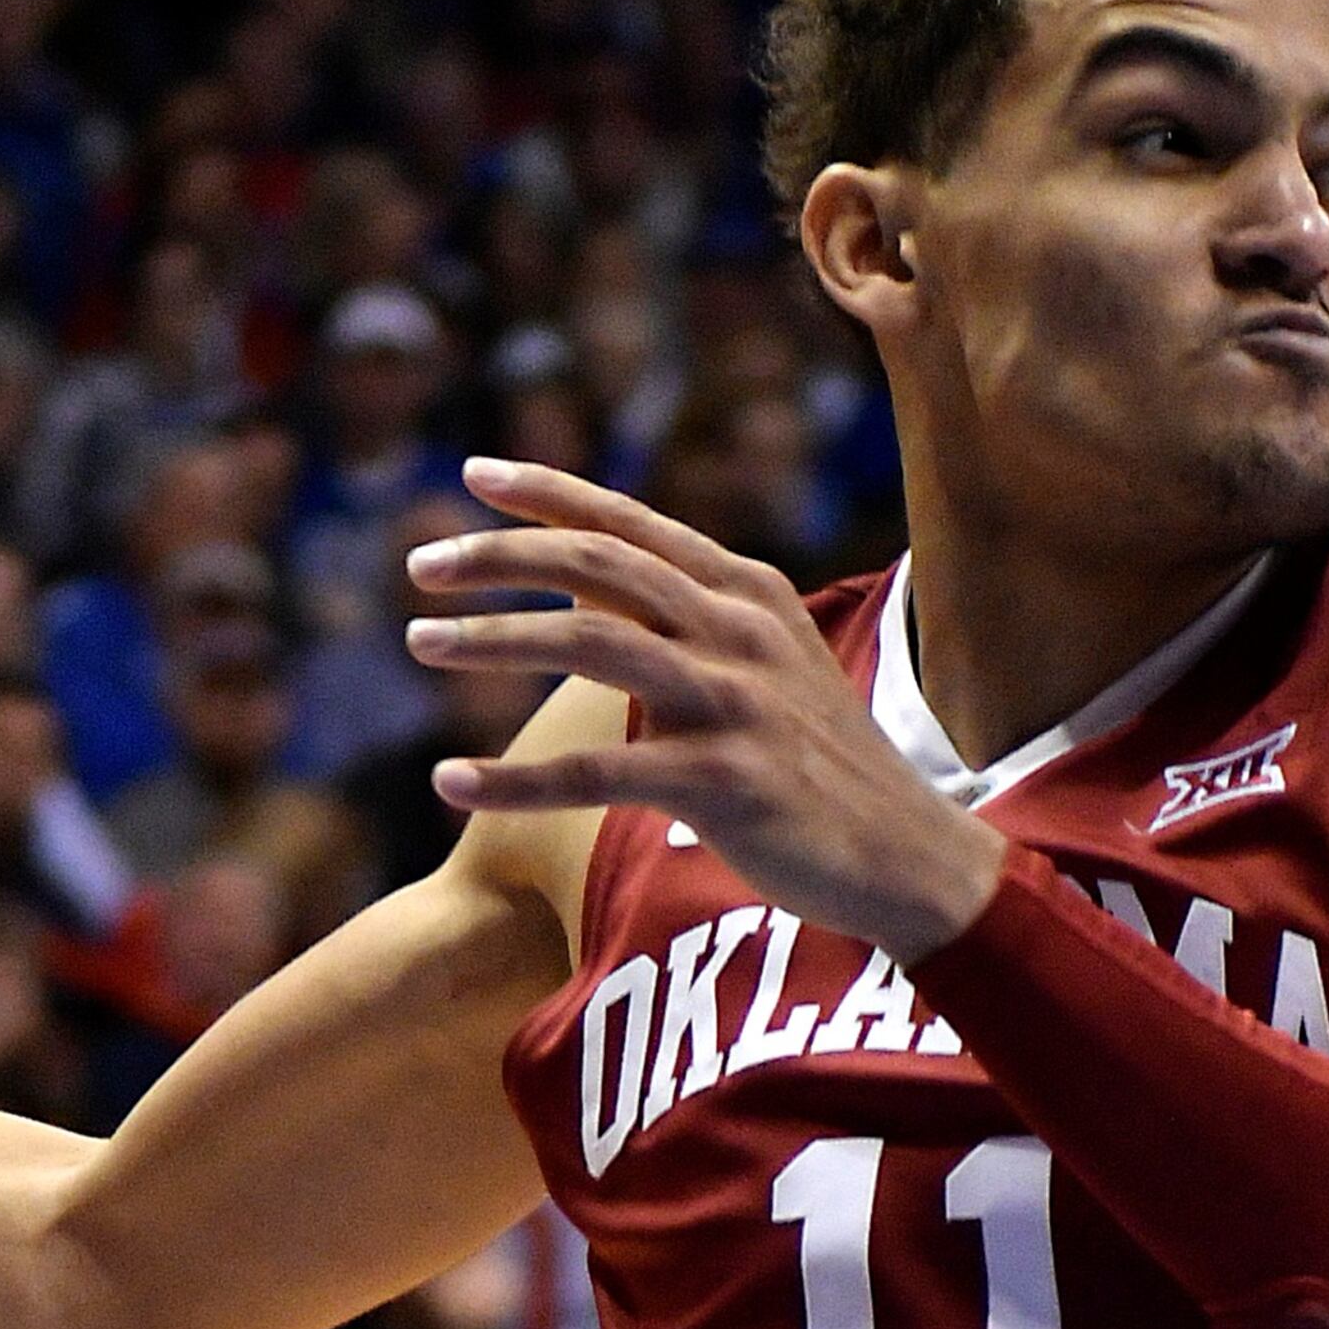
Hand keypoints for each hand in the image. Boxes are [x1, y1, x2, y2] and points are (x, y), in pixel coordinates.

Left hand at [405, 458, 1009, 961]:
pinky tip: (450, 780)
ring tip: (420, 640)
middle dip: (500, 555)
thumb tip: (581, 583)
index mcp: (747, 592)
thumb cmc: (821, 762)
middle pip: (598, 564)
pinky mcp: (726, 783)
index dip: (548, 494)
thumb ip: (683, 616)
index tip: (474, 474)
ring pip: (590, 644)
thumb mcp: (765, 661)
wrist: (908, 855)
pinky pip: (597, 773)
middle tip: (421, 562)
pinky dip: (513, 778)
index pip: (630, 522)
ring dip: (492, 639)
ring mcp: (735, 703)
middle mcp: (739, 630)